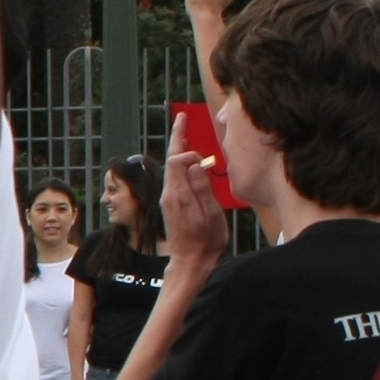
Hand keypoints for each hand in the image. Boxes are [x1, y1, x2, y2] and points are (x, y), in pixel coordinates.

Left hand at [160, 129, 231, 266]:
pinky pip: (175, 176)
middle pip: (170, 159)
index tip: (206, 161)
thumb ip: (203, 188)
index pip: (176, 160)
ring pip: (172, 167)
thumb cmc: (206, 241)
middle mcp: (169, 193)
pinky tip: (188, 156)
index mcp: (177, 194)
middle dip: (177, 137)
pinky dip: (181, 163)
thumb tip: (195, 163)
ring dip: (179, 148)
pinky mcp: (172, 202)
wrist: (191, 261)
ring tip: (184, 129)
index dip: (190, 153)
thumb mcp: (211, 215)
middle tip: (181, 118)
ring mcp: (169, 198)